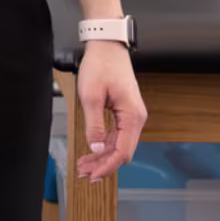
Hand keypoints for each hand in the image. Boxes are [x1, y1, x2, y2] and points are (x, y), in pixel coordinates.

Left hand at [74, 41, 145, 182]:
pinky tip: (92, 151)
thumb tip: (96, 149)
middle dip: (103, 164)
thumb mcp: (91, 95)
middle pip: (122, 151)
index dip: (107, 166)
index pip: (122, 152)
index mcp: (132, 116)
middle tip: (83, 173)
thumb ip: (94, 125)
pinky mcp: (125, 112)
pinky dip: (104, 145)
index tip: (92, 175)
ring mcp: (132, 115)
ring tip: (84, 164)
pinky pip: (117, 135)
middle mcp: (136, 118)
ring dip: (103, 156)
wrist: (107, 45)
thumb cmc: (101, 65)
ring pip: (119, 144)